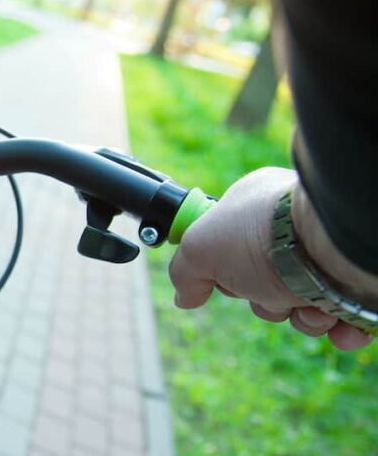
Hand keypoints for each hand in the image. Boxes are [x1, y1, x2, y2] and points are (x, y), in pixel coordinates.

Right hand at [169, 167, 373, 349]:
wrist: (331, 245)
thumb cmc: (264, 237)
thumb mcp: (200, 248)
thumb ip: (184, 271)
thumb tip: (184, 296)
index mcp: (256, 212)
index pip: (232, 251)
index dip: (227, 274)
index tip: (230, 279)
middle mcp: (293, 233)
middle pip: (267, 288)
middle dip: (267, 303)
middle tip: (269, 293)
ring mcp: (326, 259)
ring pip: (305, 309)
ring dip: (304, 318)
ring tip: (310, 306)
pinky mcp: (357, 285)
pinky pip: (348, 321)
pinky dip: (341, 329)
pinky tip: (337, 322)